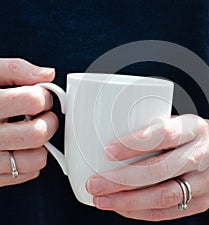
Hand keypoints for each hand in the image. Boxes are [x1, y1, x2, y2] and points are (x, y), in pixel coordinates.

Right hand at [0, 58, 57, 186]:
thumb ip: (14, 70)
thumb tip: (47, 75)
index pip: (32, 100)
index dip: (44, 95)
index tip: (41, 95)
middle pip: (37, 133)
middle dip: (49, 121)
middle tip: (41, 115)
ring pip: (35, 159)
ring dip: (42, 145)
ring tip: (31, 132)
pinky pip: (24, 173)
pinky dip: (30, 161)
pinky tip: (20, 148)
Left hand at [86, 114, 208, 220]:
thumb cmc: (207, 136)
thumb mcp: (189, 123)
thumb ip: (162, 131)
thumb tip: (122, 141)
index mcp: (196, 128)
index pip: (163, 134)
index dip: (134, 143)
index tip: (108, 150)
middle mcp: (202, 154)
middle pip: (158, 170)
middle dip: (121, 180)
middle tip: (95, 182)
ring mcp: (206, 181)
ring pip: (162, 196)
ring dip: (127, 201)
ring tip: (102, 200)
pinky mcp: (205, 202)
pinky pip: (170, 212)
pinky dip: (142, 213)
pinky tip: (123, 209)